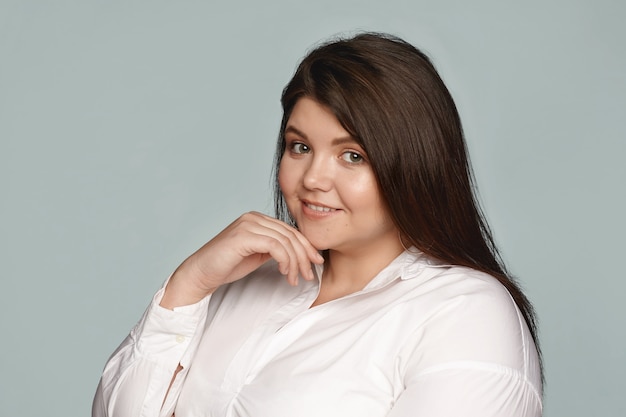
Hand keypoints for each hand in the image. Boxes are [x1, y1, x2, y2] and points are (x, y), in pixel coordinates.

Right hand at [160, 212, 323, 308]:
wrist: (201, 273)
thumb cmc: (227, 265)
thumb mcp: (258, 254)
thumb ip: (275, 248)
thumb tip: (299, 253)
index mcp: (257, 219)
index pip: (290, 230)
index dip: (306, 247)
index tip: (316, 263)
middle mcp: (253, 217)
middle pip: (290, 234)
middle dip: (304, 256)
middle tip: (309, 275)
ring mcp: (248, 224)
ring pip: (285, 241)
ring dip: (295, 262)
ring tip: (295, 279)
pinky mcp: (244, 235)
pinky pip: (275, 246)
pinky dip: (285, 260)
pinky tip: (284, 272)